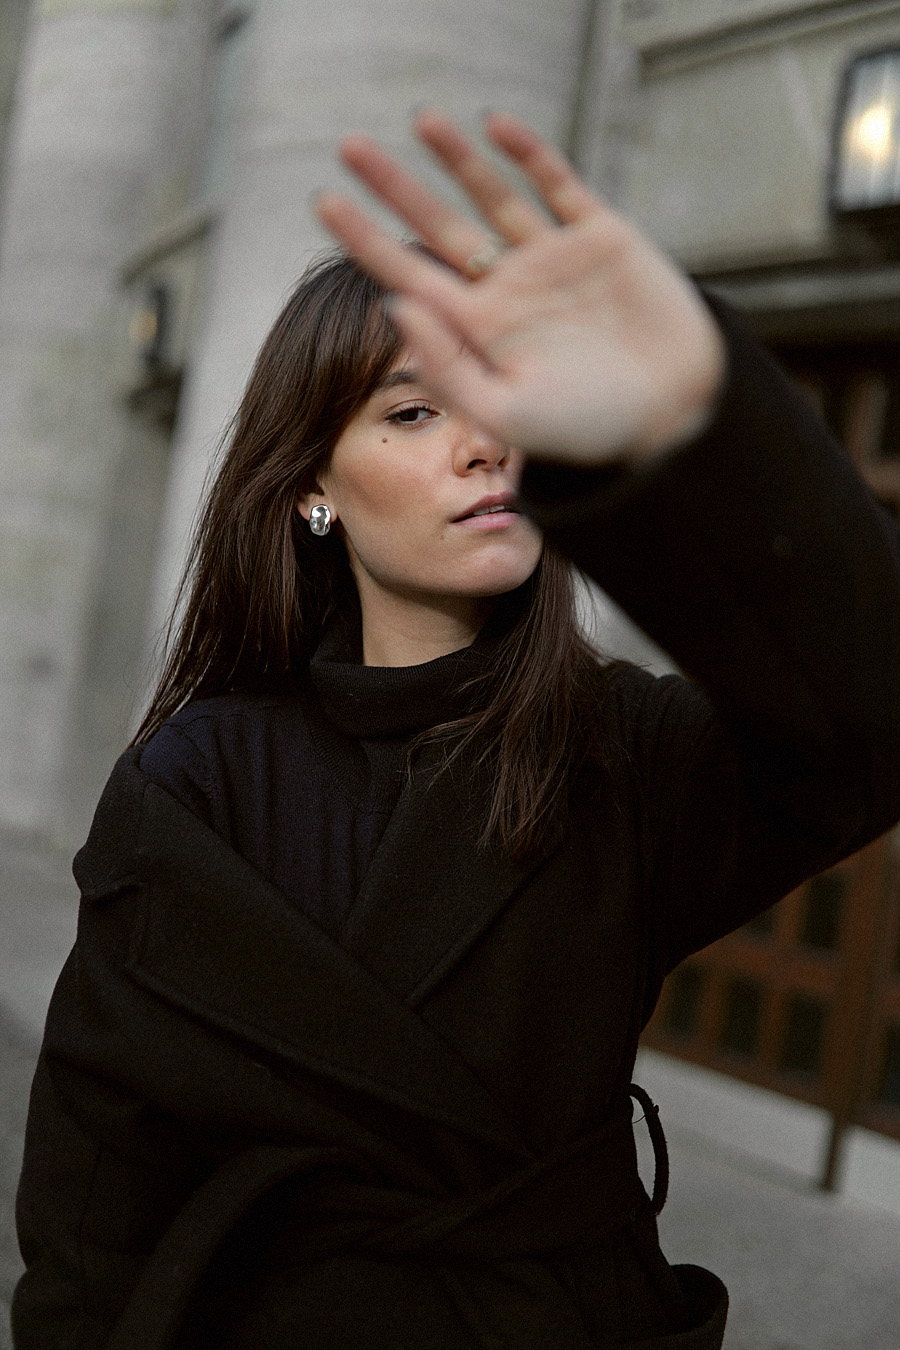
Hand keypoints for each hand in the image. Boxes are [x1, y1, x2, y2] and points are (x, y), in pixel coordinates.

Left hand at [316, 111, 724, 467]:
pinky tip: (494, 125)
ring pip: (494, 197)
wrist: (675, 419)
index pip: (409, 276)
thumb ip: (448, 367)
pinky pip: (558, 185)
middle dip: (395, 188)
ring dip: (456, 159)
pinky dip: (528, 154)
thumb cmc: (588, 430)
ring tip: (420, 120)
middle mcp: (509, 291)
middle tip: (348, 147)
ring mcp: (554, 260)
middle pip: (439, 227)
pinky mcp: (602, 238)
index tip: (323, 201)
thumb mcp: (506, 413)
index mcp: (480, 333)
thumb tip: (395, 306)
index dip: (365, 240)